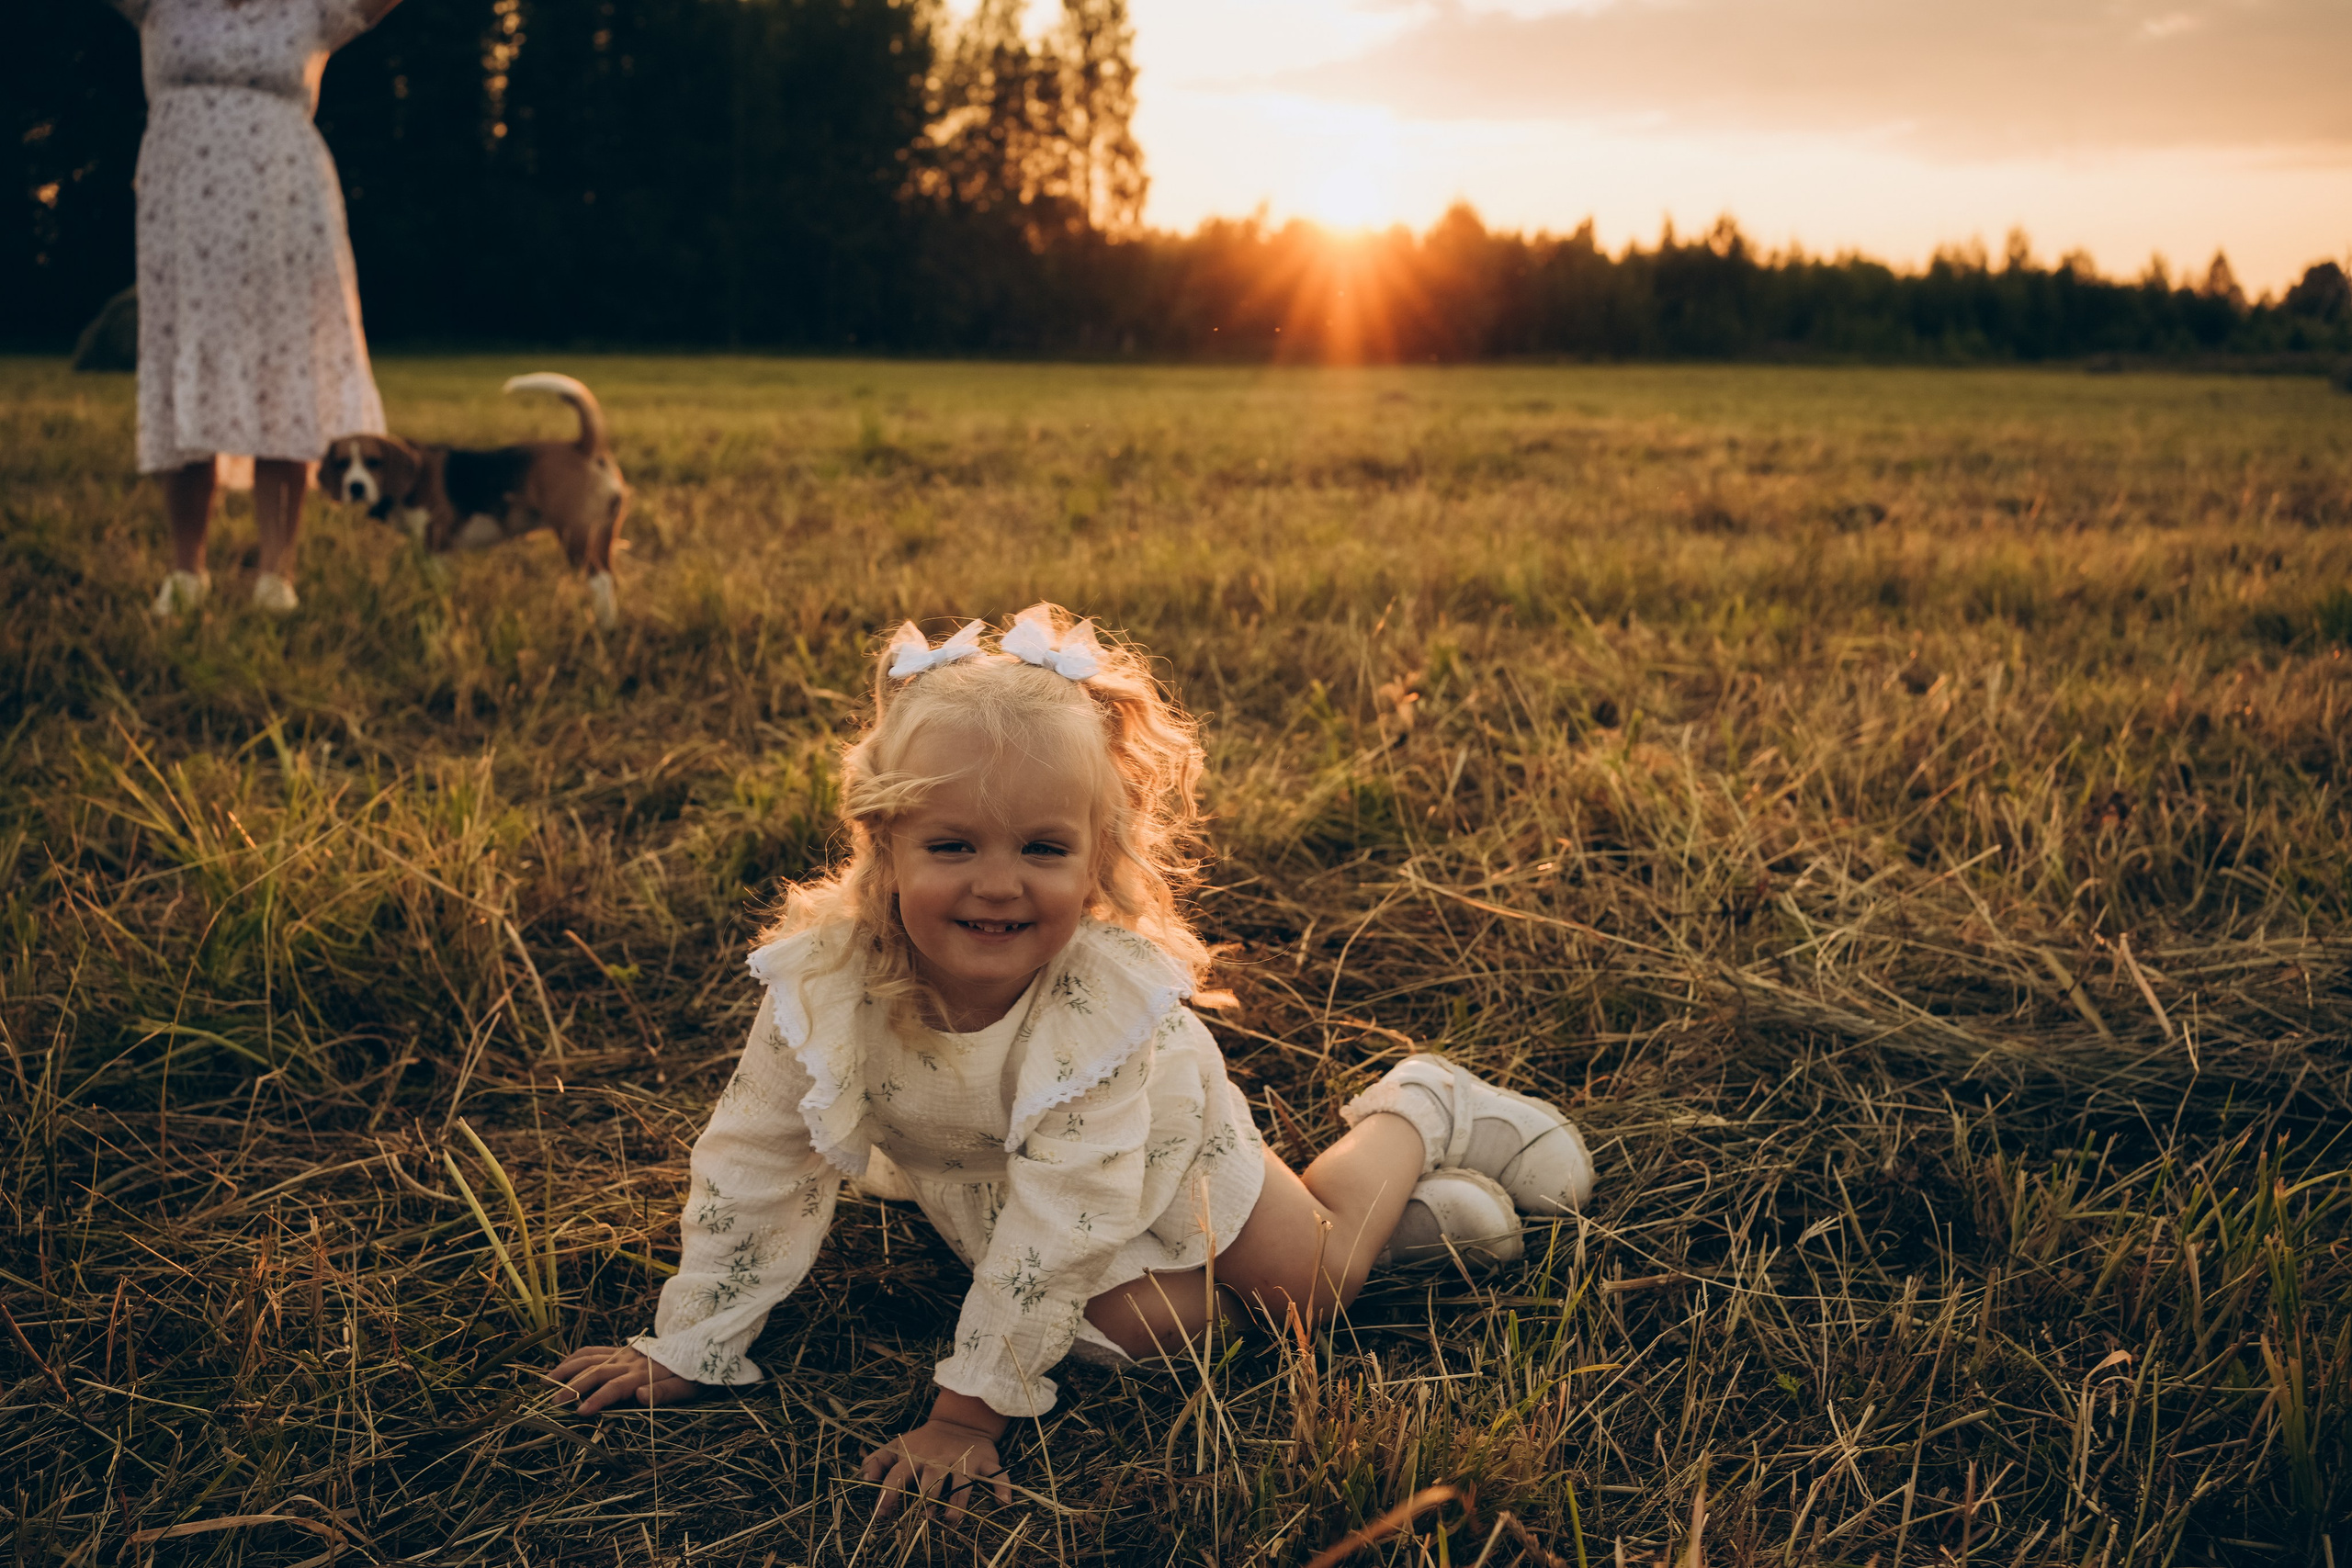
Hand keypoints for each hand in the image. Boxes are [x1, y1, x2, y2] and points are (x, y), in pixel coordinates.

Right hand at [549, 1344, 701, 1413]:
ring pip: (589, 1358)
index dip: (598, 1399)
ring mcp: (622, 1354)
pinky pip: (593, 1351)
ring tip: (545, 1384)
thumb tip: (639, 1396)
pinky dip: (574, 1358)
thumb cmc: (691, 1374)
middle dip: (572, 1387)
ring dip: (566, 1370)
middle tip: (553, 1404)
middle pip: (596, 1372)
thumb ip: (663, 1392)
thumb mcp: (685, 1388)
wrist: (697, 1348)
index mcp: (643, 1374)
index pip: (616, 1387)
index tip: (580, 1412)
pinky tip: (560, 1368)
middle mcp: (629, 1362)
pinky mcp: (619, 1350)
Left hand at [859, 1418, 1012, 1518]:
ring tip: (953, 1519)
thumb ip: (877, 1461)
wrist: (959, 1422)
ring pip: (962, 1481)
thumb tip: (863, 1478)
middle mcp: (939, 1460)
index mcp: (915, 1458)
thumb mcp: (897, 1447)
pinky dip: (1002, 1486)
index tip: (881, 1514)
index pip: (898, 1475)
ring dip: (958, 1500)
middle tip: (924, 1519)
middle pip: (932, 1481)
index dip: (888, 1494)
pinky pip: (996, 1474)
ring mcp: (964, 1460)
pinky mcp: (985, 1462)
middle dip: (927, 1500)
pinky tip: (1003, 1502)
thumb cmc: (922, 1443)